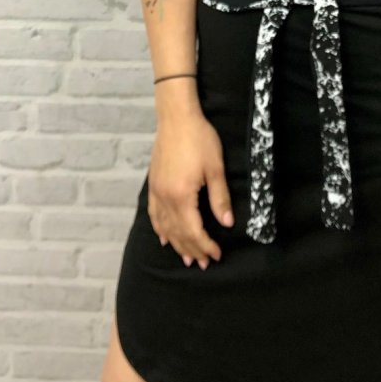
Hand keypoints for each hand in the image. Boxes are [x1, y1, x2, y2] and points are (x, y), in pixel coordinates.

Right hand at [147, 112, 234, 269]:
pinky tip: (165, 238)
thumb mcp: (215, 168)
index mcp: (182, 196)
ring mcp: (156, 192)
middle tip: (204, 263)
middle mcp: (165, 198)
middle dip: (192, 249)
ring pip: (165, 227)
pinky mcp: (153, 184)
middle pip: (178, 233)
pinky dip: (160, 229)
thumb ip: (220, 198)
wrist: (177, 118)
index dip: (205, 245)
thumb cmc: (200, 139)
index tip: (217, 255)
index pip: (193, 231)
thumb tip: (227, 223)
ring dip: (177, 244)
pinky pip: (154, 214)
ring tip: (187, 257)